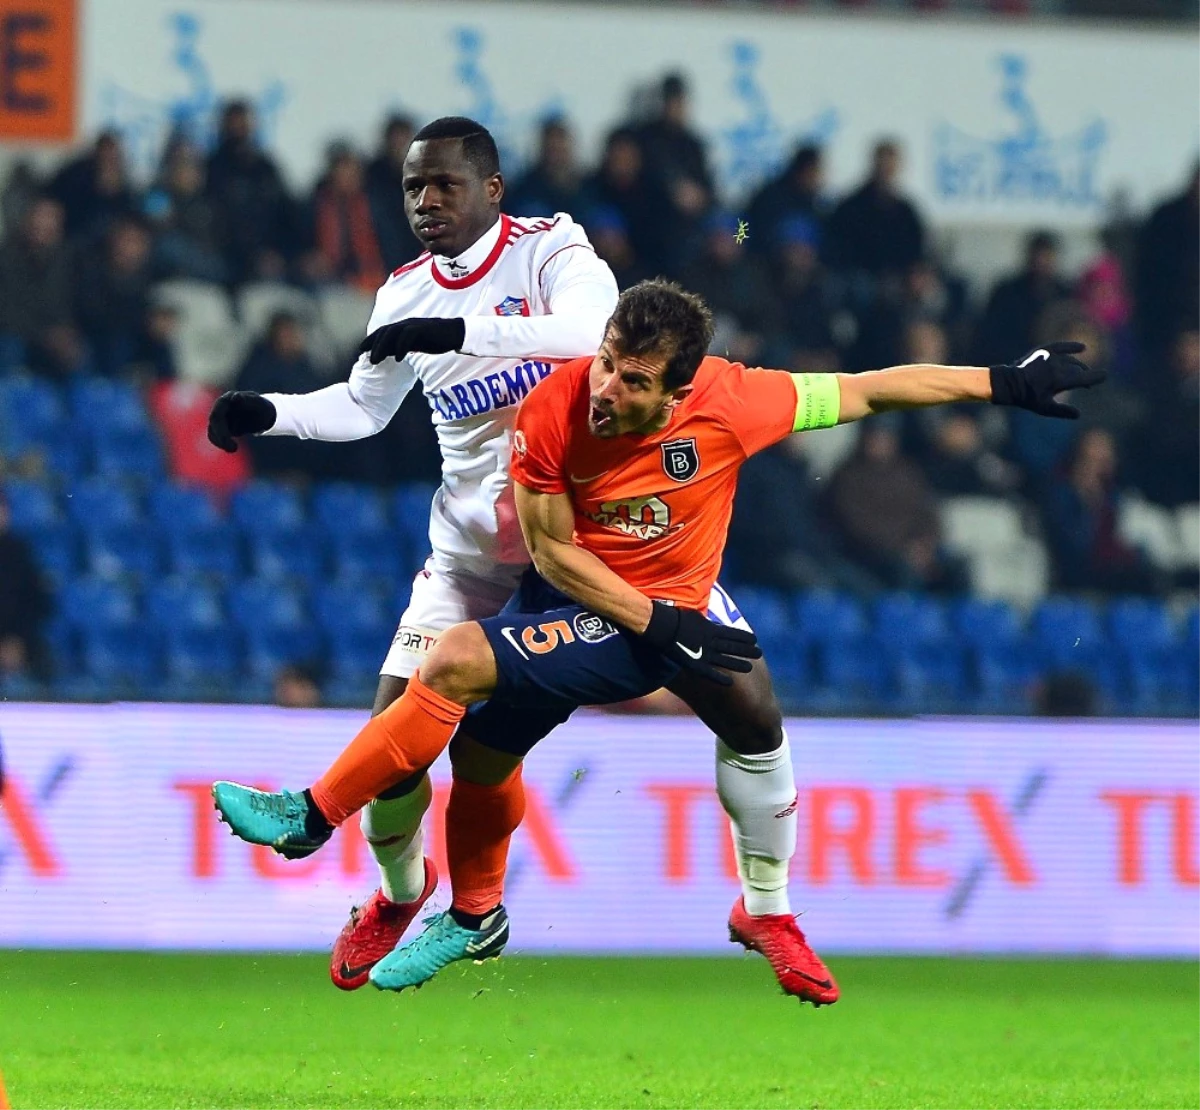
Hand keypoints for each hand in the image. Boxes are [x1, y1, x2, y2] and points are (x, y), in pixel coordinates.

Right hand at [207, 391, 276, 452]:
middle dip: (222, 436)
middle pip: (214, 423)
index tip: (228, 436)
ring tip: (233, 449)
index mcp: (226, 400)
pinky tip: (231, 448)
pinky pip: (216, 437)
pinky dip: (222, 444)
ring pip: (213, 431)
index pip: (217, 414)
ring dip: (221, 442)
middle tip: (233, 447)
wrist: (264, 414)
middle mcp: (220, 408)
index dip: (220, 427)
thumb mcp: (259, 403)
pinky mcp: (222, 427)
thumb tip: (235, 397)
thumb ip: (248, 399)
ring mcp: (220, 418)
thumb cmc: (262, 406)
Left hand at [359, 317, 465, 364]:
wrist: (456, 333)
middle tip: (367, 358)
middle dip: (373, 344)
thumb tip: (389, 353)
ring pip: (392, 333)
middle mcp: (406, 323)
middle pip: (385, 332)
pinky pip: (407, 336)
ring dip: (382, 347)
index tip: (361, 350)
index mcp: (404, 326)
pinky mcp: (423, 329)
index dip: (371, 340)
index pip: (383, 331)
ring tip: (376, 360)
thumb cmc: (437, 339)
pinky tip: (397, 359)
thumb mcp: (416, 343)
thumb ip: (403, 345)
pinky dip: (400, 347)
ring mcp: (414, 325)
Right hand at [640, 601, 761, 685]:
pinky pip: (710, 673)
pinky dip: (720, 678)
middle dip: (747, 650)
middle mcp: (711, 641)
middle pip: (733, 647)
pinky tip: (730, 683)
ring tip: (750, 667)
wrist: (662, 626)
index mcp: (711, 628)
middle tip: (759, 653)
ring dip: (738, 664)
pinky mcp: (695, 664)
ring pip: (726, 660)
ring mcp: (704, 653)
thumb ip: (704, 618)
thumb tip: (709, 616)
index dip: (744, 637)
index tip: (755, 639)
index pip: (732, 633)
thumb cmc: (675, 617)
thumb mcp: (694, 614)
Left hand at [989, 342, 1105, 418]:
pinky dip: (1071, 347)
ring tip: (1079, 373)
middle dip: (1084, 375)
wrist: (1009, 383)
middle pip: (1078, 369)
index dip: (1096, 377)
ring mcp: (1050, 357)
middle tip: (1086, 383)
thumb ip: (1063, 412)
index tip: (1104, 376)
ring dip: (1076, 367)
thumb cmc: (1027, 398)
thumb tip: (1078, 414)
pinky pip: (1061, 345)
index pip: (1084, 378)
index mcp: (1059, 380)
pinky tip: (1082, 348)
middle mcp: (1057, 366)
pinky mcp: (1044, 350)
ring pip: (1071, 360)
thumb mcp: (1044, 408)